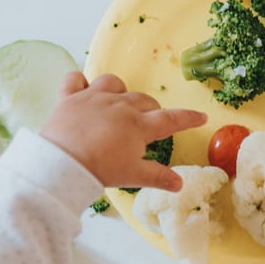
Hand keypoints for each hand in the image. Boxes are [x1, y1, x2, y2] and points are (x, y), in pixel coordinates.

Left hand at [40, 72, 206, 190]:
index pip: (171, 119)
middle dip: (151, 109)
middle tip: (149, 123)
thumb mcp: (133, 175)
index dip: (188, 118)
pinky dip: (79, 82)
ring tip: (119, 103)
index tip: (201, 116)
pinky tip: (82, 89)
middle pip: (143, 100)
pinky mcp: (69, 97)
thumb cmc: (101, 169)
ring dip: (120, 91)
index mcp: (138, 125)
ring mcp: (93, 98)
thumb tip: (179, 184)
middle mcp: (119, 105)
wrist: (63, 162)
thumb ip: (158, 177)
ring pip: (113, 83)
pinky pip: (74, 79)